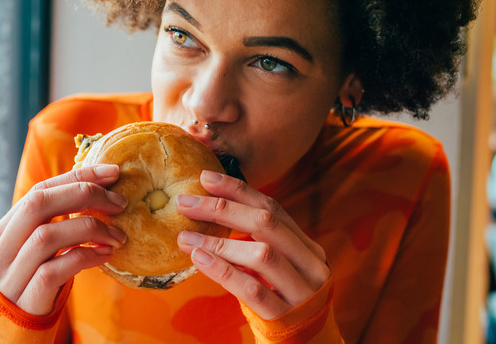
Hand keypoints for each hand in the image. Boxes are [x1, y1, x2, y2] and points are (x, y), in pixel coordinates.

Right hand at [0, 165, 127, 314]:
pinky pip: (57, 269)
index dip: (77, 176)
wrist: (16, 336)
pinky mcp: (27, 299)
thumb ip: (53, 224)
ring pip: (47, 236)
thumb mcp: (37, 252)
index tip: (112, 172)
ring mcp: (10, 276)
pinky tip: (107, 254)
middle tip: (119, 202)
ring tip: (119, 235)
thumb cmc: (35, 286)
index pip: (39, 191)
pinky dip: (86, 256)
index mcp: (0, 232)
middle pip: (38, 204)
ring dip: (91, 229)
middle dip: (84, 194)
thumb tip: (98, 189)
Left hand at [175, 170, 329, 319]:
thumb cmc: (283, 305)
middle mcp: (310, 266)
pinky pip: (252, 290)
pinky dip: (223, 271)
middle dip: (223, 208)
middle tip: (186, 202)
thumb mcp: (278, 270)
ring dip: (219, 241)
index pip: (274, 209)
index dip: (239, 191)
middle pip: (267, 224)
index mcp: (308, 249)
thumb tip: (214, 209)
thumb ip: (258, 243)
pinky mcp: (284, 318)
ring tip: (185, 235)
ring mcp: (301, 292)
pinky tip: (199, 259)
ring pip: (261, 255)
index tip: (206, 178)